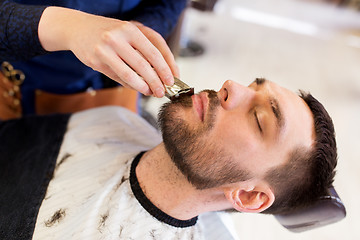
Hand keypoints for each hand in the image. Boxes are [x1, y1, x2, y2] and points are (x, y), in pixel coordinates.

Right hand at [38, 7, 177, 96]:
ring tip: (151, 92)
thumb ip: (144, 47)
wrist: (77, 28)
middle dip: (156, 81)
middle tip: (163, 91)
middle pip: (144, 65)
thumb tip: (162, 71)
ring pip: (130, 74)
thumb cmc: (108, 31)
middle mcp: (118, 37)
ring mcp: (105, 49)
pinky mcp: (96, 61)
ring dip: (143, 87)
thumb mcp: (128, 31)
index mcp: (131, 29)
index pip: (155, 50)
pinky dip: (129, 84)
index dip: (166, 67)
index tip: (173, 78)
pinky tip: (136, 87)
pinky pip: (117, 77)